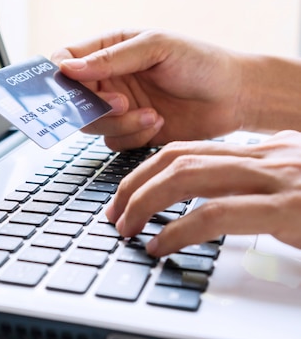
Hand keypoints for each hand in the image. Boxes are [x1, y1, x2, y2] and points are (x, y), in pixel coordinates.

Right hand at [52, 29, 246, 150]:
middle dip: (96, 106)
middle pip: (73, 99)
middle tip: (122, 103)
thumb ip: (112, 58)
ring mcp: (118, 107)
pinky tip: (158, 123)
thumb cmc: (201, 62)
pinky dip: (133, 137)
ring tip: (151, 114)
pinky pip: (113, 142)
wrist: (236, 97)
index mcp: (110, 50)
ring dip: (119, 123)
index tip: (69, 86)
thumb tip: (68, 68)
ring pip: (92, 124)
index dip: (60, 75)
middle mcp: (108, 79)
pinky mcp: (130, 131)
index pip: (66, 60)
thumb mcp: (156, 47)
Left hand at [105, 130, 300, 255]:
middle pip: (177, 158)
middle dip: (135, 185)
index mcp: (264, 151)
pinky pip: (217, 213)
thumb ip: (262, 180)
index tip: (126, 194)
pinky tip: (160, 245)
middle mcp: (266, 156)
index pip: (189, 150)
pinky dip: (178, 230)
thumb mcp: (299, 182)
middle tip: (114, 213)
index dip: (147, 171)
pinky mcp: (288, 208)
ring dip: (144, 202)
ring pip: (187, 176)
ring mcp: (275, 178)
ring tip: (126, 228)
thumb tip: (230, 193)